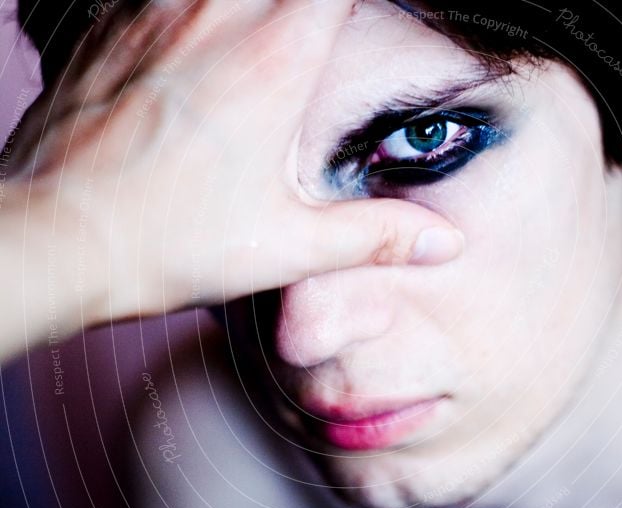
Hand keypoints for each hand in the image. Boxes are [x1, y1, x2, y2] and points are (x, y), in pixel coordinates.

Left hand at [6, 0, 463, 330]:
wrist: (56, 240)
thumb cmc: (168, 243)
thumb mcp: (288, 247)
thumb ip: (375, 235)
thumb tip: (444, 241)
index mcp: (274, 61)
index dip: (356, 2)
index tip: (367, 19)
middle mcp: (216, 18)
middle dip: (309, 9)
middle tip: (315, 43)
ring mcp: (156, 14)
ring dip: (253, 7)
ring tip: (263, 50)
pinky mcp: (110, 26)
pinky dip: (195, 8)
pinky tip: (204, 41)